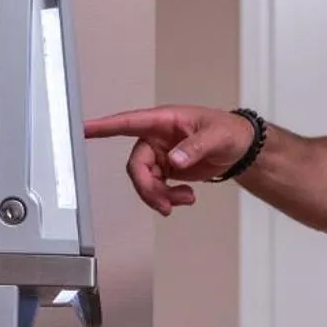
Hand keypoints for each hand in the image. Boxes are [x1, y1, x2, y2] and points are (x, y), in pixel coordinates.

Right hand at [84, 105, 255, 216]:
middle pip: (136, 166)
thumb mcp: (217, 136)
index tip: (84, 130)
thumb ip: (195, 147)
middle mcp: (156, 138)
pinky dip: (168, 198)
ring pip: (144, 181)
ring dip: (160, 196)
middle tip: (165, 204)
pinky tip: (185, 198)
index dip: (105, 127)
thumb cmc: (229, 132)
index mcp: (164, 121)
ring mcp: (160, 155)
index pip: (128, 123)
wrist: (241, 149)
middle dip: (148, 188)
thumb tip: (174, 160)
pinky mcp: (166, 170)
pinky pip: (156, 188)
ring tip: (185, 200)